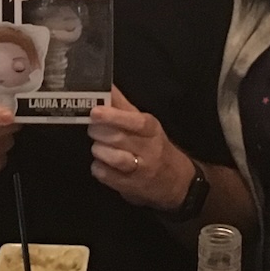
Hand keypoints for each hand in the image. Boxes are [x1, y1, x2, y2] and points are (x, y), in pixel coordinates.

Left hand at [89, 89, 192, 211]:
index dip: (113, 116)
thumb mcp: (144, 124)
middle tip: (93, 128)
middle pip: (118, 138)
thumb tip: (105, 84)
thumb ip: (122, 105)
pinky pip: (106, 175)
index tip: (95, 112)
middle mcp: (148, 148)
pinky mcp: (130, 187)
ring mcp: (140, 169)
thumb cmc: (154, 146)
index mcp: (151, 129)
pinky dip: (98, 168)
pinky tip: (101, 164)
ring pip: (112, 157)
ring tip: (98, 147)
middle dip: (98, 132)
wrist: (176, 182)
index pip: (134, 121)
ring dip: (99, 150)